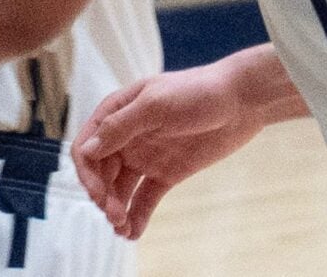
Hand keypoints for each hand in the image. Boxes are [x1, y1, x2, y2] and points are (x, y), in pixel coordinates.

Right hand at [73, 64, 274, 239]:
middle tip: (115, 216)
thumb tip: (89, 150)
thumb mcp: (155, 105)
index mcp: (117, 112)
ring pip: (121, 188)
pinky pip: (146, 198)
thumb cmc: (195, 92)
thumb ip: (121, 126)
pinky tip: (134, 233)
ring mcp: (146, 155)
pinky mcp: (167, 173)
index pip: (88, 146)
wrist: (239, 103)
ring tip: (123, 229)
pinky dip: (138, 215)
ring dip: (117, 209)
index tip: (99, 196)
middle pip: (101, 171)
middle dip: (103, 196)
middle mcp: (127, 136)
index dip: (87, 173)